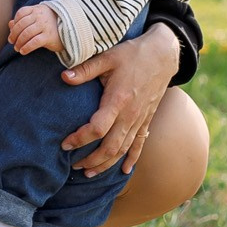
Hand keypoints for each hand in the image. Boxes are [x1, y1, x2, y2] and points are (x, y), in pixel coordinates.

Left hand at [7, 3, 62, 55]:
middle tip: (12, 42)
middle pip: (21, 24)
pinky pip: (34, 42)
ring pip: (26, 34)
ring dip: (19, 42)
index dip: (15, 23)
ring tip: (17, 48)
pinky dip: (26, 47)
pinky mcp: (49, 36)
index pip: (21, 13)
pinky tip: (23, 51)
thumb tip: (9, 24)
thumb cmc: (52, 24)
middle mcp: (40, 16)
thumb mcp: (38, 18)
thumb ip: (24, 19)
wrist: (72, 29)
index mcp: (37, 9)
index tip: (12, 32)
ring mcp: (45, 25)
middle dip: (14, 34)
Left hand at [59, 22, 178, 176]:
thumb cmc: (132, 54)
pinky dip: (132, 159)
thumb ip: (85, 69)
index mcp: (118, 100)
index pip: (97, 128)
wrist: (162, 55)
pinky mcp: (146, 119)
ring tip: (90, 172)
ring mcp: (140, 119)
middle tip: (73, 164)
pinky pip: (139, 144)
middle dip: (91, 160)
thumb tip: (64, 77)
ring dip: (106, 164)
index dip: (80, 139)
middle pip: (110, 147)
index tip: (65, 143)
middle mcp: (130, 115)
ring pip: (123, 150)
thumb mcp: (107, 57)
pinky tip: (125, 171)